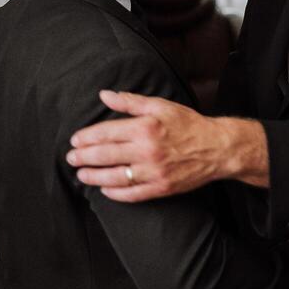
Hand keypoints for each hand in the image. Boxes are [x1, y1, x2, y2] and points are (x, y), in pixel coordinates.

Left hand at [67, 90, 267, 201]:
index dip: (86, 137)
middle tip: (71, 158)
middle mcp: (147, 151)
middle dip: (84, 157)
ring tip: (82, 175)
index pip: (106, 133)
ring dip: (94, 177)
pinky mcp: (161, 188)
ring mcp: (154, 172)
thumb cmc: (187, 124)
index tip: (75, 140)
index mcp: (145, 128)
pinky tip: (104, 189)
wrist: (217, 148)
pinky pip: (132, 194)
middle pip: (105, 156)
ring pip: (114, 177)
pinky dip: (115, 193)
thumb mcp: (160, 105)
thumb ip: (130, 102)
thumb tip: (104, 95)